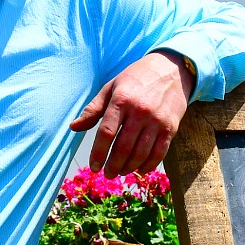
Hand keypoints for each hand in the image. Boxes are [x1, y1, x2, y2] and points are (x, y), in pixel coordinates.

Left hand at [70, 51, 193, 176]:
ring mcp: (157, 121)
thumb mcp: (111, 87)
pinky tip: (139, 169)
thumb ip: (93, 109)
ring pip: (141, 153)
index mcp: (122, 100)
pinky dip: (148, 165)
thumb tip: (73, 127)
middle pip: (123, 147)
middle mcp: (140, 112)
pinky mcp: (171, 128)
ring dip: (128, 168)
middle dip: (113, 165)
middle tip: (107, 174)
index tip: (94, 166)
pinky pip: (159, 153)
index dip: (98, 153)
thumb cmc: (136, 79)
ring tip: (120, 172)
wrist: (171, 69)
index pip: (106, 132)